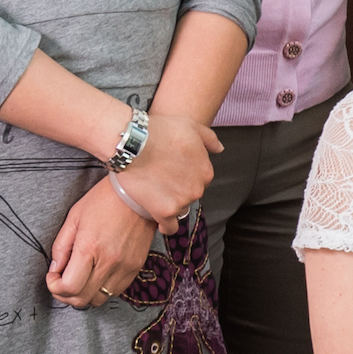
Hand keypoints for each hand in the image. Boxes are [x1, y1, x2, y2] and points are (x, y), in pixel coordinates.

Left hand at [45, 182, 157, 309]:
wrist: (138, 193)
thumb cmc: (105, 200)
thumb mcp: (74, 218)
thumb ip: (61, 246)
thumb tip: (55, 268)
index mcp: (89, 248)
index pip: (69, 287)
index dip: (55, 288)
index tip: (53, 277)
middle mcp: (109, 262)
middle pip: (83, 299)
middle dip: (66, 295)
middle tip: (62, 282)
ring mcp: (125, 266)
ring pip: (100, 299)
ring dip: (85, 294)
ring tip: (81, 280)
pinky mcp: (136, 266)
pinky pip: (117, 290)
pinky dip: (103, 288)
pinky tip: (98, 275)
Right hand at [114, 115, 222, 231]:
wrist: (132, 143)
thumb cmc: (160, 131)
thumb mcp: (191, 126)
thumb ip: (209, 139)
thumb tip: (220, 149)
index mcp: (206, 171)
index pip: (199, 179)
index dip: (185, 176)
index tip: (172, 172)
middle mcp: (198, 188)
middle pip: (190, 194)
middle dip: (178, 189)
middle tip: (161, 181)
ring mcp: (182, 201)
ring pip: (180, 209)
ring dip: (171, 205)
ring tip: (155, 196)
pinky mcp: (164, 211)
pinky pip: (170, 227)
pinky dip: (167, 227)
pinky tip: (161, 223)